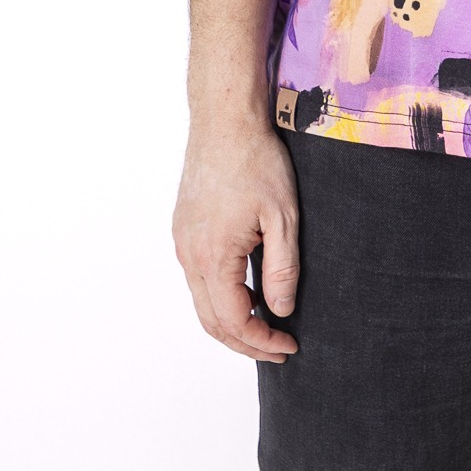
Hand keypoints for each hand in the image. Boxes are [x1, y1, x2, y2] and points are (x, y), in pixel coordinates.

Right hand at [173, 120, 300, 361]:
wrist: (225, 122)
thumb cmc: (257, 161)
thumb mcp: (283, 216)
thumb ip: (282, 268)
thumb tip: (282, 310)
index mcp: (213, 257)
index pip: (233, 321)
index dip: (261, 342)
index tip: (288, 347)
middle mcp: (190, 255)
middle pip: (211, 321)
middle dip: (245, 342)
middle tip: (277, 348)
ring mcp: (182, 243)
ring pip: (202, 302)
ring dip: (230, 321)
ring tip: (265, 324)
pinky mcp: (183, 230)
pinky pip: (198, 278)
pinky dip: (219, 296)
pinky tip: (245, 289)